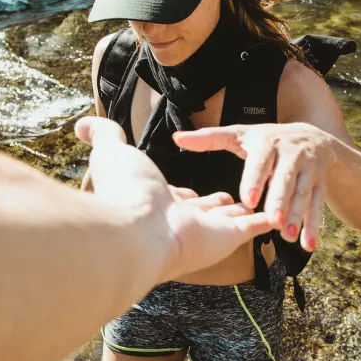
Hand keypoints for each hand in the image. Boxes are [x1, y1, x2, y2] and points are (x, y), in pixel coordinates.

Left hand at [75, 117, 271, 280]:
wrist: (138, 228)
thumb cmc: (125, 191)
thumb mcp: (113, 152)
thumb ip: (102, 136)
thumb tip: (82, 124)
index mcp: (159, 204)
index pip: (176, 200)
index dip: (185, 195)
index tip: (191, 193)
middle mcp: (182, 221)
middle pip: (205, 213)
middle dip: (217, 207)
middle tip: (233, 200)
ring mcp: (207, 232)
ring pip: (231, 221)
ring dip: (244, 214)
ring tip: (263, 208)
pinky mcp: (228, 236)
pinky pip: (252, 227)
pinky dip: (266, 223)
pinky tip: (278, 219)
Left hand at [173, 122, 338, 252]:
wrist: (314, 137)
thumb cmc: (267, 139)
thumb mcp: (240, 135)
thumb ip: (209, 139)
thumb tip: (177, 137)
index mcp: (267, 142)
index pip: (261, 161)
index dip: (255, 179)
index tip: (246, 200)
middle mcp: (291, 153)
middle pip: (285, 178)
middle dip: (280, 200)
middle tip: (272, 221)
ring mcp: (309, 169)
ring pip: (303, 193)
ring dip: (298, 216)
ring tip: (288, 237)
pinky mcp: (320, 183)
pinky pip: (318, 205)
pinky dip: (314, 225)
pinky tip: (308, 245)